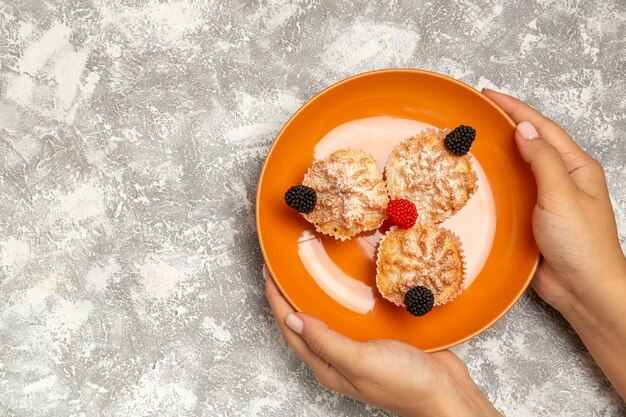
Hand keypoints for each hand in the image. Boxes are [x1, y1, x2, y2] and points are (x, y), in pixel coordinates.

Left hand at [264, 266, 501, 416]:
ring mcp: (357, 348)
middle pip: (304, 322)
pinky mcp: (377, 339)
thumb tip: (292, 319)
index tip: (268, 273)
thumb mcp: (359, 361)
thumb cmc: (404, 383)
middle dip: (288, 296)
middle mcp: (337, 357)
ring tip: (306, 271)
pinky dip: (343, 299)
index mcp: (327, 365)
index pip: (291, 329)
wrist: (446, 393)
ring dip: (314, 296)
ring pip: (327, 317)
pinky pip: (351, 316)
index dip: (276, 302)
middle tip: (281, 267)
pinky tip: (347, 284)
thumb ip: (325, 341)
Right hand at [483, 89, 625, 398]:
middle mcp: (562, 179)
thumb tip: (525, 130)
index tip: (489, 95)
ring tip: (474, 141)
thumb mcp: (562, 195)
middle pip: (532, 143)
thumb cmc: (582, 244)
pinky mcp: (533, 219)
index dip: (516, 109)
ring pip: (520, 167)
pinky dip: (498, 181)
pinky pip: (513, 192)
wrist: (584, 289)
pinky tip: (482, 179)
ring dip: (500, 152)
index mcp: (576, 167)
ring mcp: (547, 199)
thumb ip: (543, 161)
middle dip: (507, 125)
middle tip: (477, 114)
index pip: (542, 128)